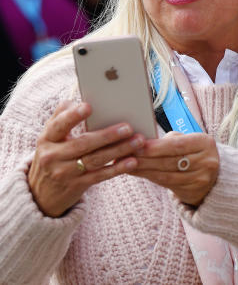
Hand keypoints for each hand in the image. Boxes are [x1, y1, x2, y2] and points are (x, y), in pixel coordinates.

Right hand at [28, 101, 143, 217]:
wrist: (42, 193)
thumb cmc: (53, 155)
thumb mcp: (50, 138)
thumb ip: (62, 117)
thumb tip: (77, 100)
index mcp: (47, 139)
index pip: (58, 125)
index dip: (72, 116)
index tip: (88, 106)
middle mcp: (53, 156)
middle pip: (83, 144)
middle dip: (107, 135)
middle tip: (128, 127)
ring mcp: (64, 173)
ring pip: (95, 160)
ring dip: (119, 150)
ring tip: (138, 141)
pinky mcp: (77, 185)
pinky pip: (100, 176)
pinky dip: (117, 168)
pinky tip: (132, 161)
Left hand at [131, 131, 218, 205]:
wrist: (213, 175)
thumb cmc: (193, 152)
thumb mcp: (188, 141)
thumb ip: (169, 140)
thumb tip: (142, 142)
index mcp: (205, 143)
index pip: (177, 145)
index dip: (156, 147)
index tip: (136, 146)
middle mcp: (206, 161)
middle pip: (170, 161)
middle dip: (145, 159)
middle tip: (125, 156)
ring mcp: (201, 178)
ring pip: (166, 175)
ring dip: (144, 170)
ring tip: (126, 165)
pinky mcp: (194, 191)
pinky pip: (167, 184)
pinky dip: (150, 178)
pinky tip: (138, 173)